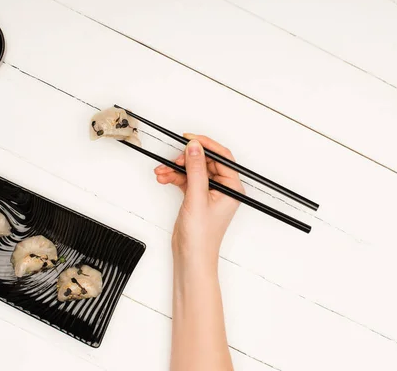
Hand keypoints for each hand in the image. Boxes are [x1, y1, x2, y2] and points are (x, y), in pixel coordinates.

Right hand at [154, 134, 244, 266]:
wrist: (191, 258)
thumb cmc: (201, 237)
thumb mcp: (197, 198)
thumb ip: (195, 169)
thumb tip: (195, 147)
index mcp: (232, 188)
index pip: (222, 158)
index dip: (206, 145)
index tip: (190, 138)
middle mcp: (223, 189)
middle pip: (205, 162)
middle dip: (187, 159)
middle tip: (175, 160)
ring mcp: (209, 193)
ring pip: (193, 170)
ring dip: (177, 169)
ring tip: (163, 171)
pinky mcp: (196, 198)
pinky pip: (186, 180)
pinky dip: (174, 177)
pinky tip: (164, 177)